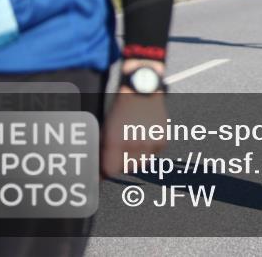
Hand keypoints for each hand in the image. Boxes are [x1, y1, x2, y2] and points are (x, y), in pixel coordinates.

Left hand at [101, 59, 167, 177]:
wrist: (142, 90)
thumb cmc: (121, 107)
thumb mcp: (106, 127)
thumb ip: (102, 149)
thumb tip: (99, 169)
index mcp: (116, 141)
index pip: (110, 170)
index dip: (106, 171)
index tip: (104, 170)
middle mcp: (133, 144)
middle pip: (126, 169)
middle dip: (120, 162)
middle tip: (119, 152)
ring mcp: (149, 143)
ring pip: (141, 164)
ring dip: (135, 157)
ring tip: (133, 142)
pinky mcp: (162, 140)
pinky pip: (154, 154)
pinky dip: (149, 149)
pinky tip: (144, 136)